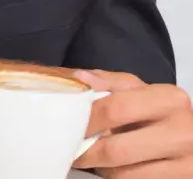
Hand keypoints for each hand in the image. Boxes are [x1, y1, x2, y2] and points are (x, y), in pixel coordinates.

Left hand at [72, 69, 192, 177]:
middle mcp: (183, 131)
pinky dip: (118, 178)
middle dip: (86, 153)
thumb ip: (109, 82)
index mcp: (169, 99)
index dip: (85, 121)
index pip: (115, 109)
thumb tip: (79, 78)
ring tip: (93, 159)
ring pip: (123, 174)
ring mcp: (187, 162)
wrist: (192, 137)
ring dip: (101, 169)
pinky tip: (112, 168)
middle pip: (116, 149)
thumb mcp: (139, 90)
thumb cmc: (159, 111)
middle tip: (71, 152)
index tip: (65, 127)